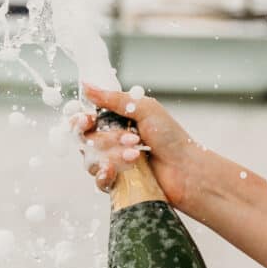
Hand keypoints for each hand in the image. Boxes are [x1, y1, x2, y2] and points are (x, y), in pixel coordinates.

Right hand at [71, 82, 204, 209]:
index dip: (80, 121)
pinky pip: (98, 180)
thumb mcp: (144, 109)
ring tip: (136, 155)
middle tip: (133, 139)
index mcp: (115, 122)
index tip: (87, 120)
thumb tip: (86, 85)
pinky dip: (105, 175)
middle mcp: (110, 142)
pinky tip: (114, 171)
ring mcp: (113, 163)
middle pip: (86, 140)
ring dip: (113, 156)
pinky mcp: (117, 183)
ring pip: (91, 160)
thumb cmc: (170, 137)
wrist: (186, 169)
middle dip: (107, 139)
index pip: (84, 121)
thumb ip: (113, 99)